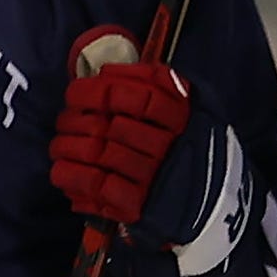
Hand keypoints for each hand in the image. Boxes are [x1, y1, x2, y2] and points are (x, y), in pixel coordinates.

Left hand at [50, 24, 223, 246]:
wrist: (217, 206)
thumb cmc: (194, 149)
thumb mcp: (194, 109)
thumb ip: (162, 85)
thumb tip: (112, 70)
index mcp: (183, 118)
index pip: (137, 96)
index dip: (99, 92)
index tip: (76, 91)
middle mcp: (169, 147)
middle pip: (112, 126)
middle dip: (77, 121)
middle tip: (64, 120)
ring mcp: (154, 178)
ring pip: (101, 155)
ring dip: (69, 148)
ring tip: (59, 145)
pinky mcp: (140, 207)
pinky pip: (99, 188)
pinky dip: (73, 177)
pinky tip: (62, 171)